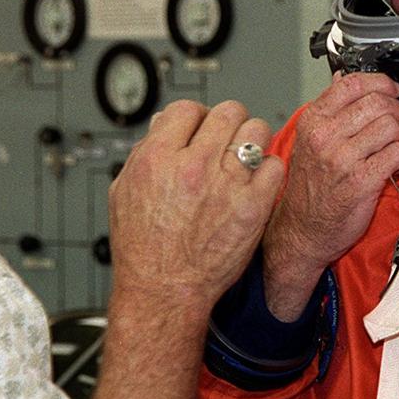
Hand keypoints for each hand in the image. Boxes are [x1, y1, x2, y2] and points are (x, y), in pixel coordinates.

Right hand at [106, 99, 284, 315]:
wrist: (164, 290)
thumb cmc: (142, 248)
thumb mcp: (124, 191)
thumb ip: (145, 151)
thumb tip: (164, 124)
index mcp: (158, 158)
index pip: (188, 108)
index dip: (195, 116)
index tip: (199, 128)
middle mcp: (193, 167)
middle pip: (228, 112)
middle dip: (227, 122)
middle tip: (226, 138)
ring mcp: (226, 186)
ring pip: (256, 131)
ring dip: (251, 140)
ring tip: (245, 157)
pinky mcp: (253, 207)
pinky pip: (274, 166)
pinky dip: (268, 170)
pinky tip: (256, 182)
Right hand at [263, 71, 398, 319]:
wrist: (302, 231)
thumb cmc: (309, 188)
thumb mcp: (308, 141)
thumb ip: (328, 110)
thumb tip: (341, 79)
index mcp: (313, 121)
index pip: (352, 84)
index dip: (380, 82)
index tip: (391, 88)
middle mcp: (325, 136)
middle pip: (377, 102)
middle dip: (397, 110)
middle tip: (397, 123)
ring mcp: (343, 159)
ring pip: (391, 126)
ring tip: (394, 146)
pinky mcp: (362, 182)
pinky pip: (397, 154)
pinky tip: (394, 165)